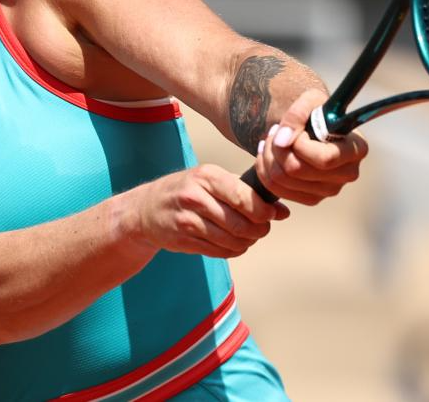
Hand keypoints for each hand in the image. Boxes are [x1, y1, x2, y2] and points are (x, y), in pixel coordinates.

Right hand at [132, 165, 289, 258]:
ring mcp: (187, 220)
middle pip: (241, 223)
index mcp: (207, 176)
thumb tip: (283, 211)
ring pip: (232, 240)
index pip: (244, 197)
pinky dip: (232, 250)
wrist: (146, 208)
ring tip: (248, 237)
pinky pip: (219, 251)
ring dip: (247, 242)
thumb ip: (247, 192)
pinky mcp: (183, 239)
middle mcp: (195, 197)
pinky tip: (231, 243)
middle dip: (258, 230)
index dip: (264, 211)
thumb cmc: (187, 190)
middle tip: (261, 229)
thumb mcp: (212, 180)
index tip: (271, 215)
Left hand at [253, 88, 367, 204]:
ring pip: (284, 180)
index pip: (324, 158)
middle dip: (277, 148)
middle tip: (275, 132)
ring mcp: (331, 190)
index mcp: (356, 149)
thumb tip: (282, 141)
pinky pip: (277, 190)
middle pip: (298, 170)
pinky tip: (269, 154)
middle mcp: (348, 174)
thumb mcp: (311, 100)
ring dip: (268, 157)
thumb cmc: (316, 112)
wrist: (312, 128)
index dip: (299, 144)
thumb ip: (297, 113)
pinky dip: (265, 170)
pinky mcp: (312, 199)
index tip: (294, 130)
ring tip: (271, 140)